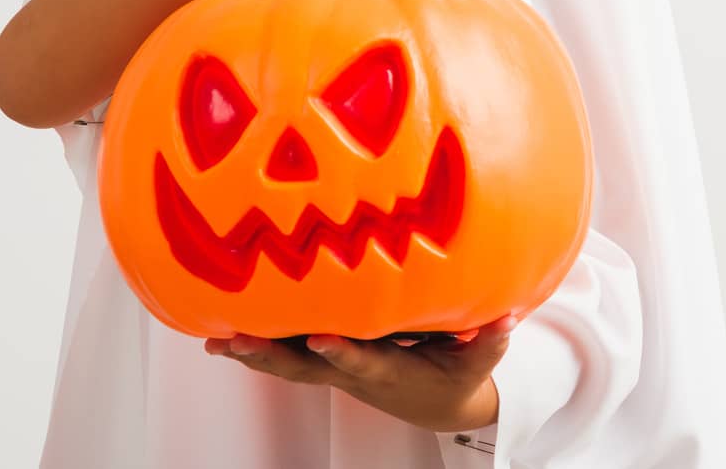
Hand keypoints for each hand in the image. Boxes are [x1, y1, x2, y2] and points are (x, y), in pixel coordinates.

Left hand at [205, 316, 515, 431]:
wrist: (438, 406)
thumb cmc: (456, 377)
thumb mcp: (478, 363)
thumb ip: (489, 341)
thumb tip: (507, 318)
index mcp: (391, 370)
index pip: (365, 362)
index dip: (344, 353)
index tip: (322, 341)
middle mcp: (357, 371)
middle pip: (308, 368)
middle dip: (273, 356)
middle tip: (237, 343)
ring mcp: (338, 369)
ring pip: (290, 365)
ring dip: (254, 355)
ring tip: (217, 342)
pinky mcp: (329, 361)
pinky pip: (287, 356)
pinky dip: (257, 348)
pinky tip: (224, 337)